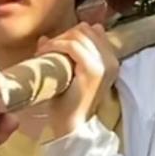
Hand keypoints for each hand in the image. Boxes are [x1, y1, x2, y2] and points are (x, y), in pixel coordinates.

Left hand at [36, 23, 118, 139]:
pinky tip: (44, 53)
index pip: (93, 30)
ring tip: (44, 51)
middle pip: (85, 30)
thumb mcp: (71, 73)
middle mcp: (111, 60)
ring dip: (57, 40)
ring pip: (78, 36)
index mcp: (110, 60)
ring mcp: (104, 64)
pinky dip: (55, 46)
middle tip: (46, 47)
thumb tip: (47, 36)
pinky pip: (72, 47)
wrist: (74, 125)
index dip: (71, 33)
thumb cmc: (70, 101)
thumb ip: (65, 55)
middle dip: (63, 35)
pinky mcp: (93, 70)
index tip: (55, 43)